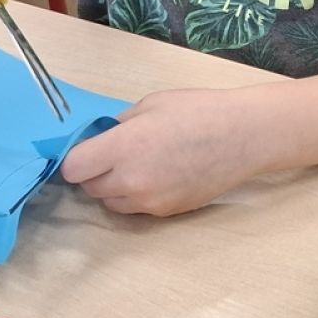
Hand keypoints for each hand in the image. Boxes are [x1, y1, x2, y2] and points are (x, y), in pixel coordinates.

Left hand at [61, 88, 266, 216]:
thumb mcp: (151, 104)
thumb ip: (119, 125)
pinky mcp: (166, 213)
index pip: (73, 168)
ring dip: (114, 187)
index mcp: (123, 148)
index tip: (86, 148)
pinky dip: (138, 195)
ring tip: (139, 164)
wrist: (245, 136)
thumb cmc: (199, 110)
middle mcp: (131, 181)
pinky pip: (136, 208)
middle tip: (113, 153)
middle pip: (88, 188)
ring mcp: (149, 202)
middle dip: (94, 172)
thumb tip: (100, 139)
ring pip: (111, 202)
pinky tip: (160, 174)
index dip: (75, 158)